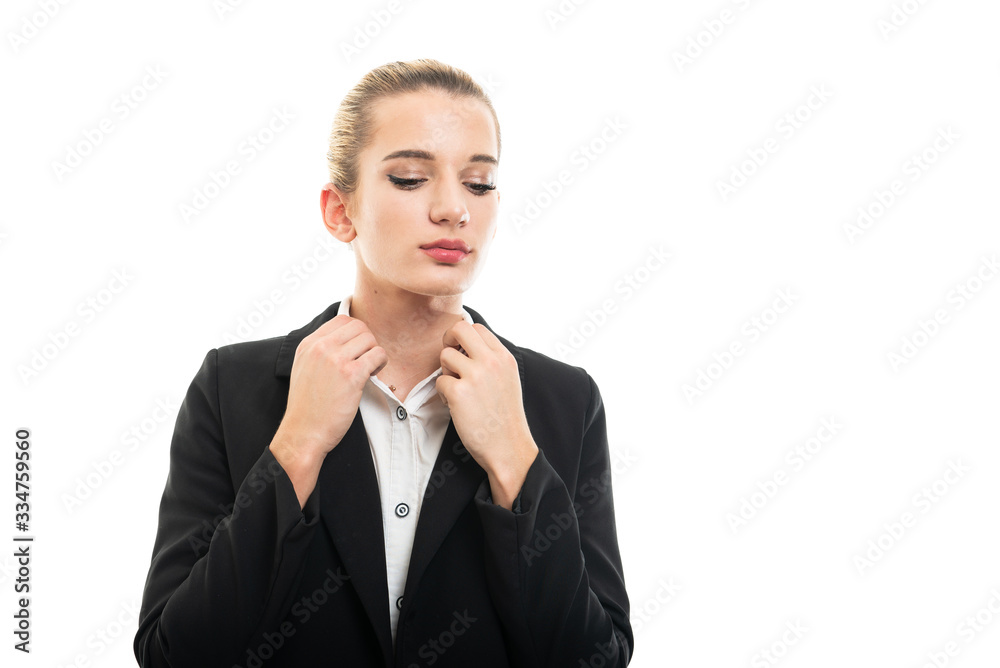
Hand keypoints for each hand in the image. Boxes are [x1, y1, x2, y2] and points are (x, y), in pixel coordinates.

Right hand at [270, 315, 386, 505]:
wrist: (303, 433)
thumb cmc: (307, 407)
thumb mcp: (304, 368)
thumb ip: (320, 351)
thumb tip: (346, 339)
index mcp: (309, 344)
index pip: (342, 319)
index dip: (356, 333)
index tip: (358, 349)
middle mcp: (321, 347)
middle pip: (359, 326)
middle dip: (368, 342)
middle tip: (366, 360)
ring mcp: (336, 360)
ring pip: (370, 339)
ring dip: (375, 353)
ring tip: (369, 369)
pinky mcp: (351, 375)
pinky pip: (378, 355)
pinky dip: (381, 363)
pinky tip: (373, 375)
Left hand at [436, 321, 537, 507]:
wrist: (508, 447)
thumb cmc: (505, 417)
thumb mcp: (507, 379)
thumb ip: (491, 361)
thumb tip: (466, 345)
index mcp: (504, 357)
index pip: (477, 328)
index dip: (463, 336)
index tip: (460, 350)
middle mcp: (491, 362)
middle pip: (459, 329)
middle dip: (448, 340)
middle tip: (449, 359)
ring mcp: (475, 376)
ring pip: (445, 355)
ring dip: (446, 372)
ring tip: (457, 389)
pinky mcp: (459, 392)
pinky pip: (439, 381)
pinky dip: (443, 393)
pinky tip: (455, 406)